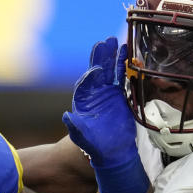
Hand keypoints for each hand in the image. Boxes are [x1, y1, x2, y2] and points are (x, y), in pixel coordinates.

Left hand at [62, 37, 148, 192]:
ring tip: (116, 41)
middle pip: (97, 71)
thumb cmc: (95, 146)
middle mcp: (94, 93)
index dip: (90, 77)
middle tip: (105, 43)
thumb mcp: (82, 138)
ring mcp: (106, 92)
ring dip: (112, 56)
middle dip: (100, 58)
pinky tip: (126, 52)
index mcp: (82, 101)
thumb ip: (75, 127)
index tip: (97, 71)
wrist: (113, 151)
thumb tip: (66, 116)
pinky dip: (123, 64)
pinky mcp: (119, 93)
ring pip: (109, 70)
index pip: (85, 84)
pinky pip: (121, 76)